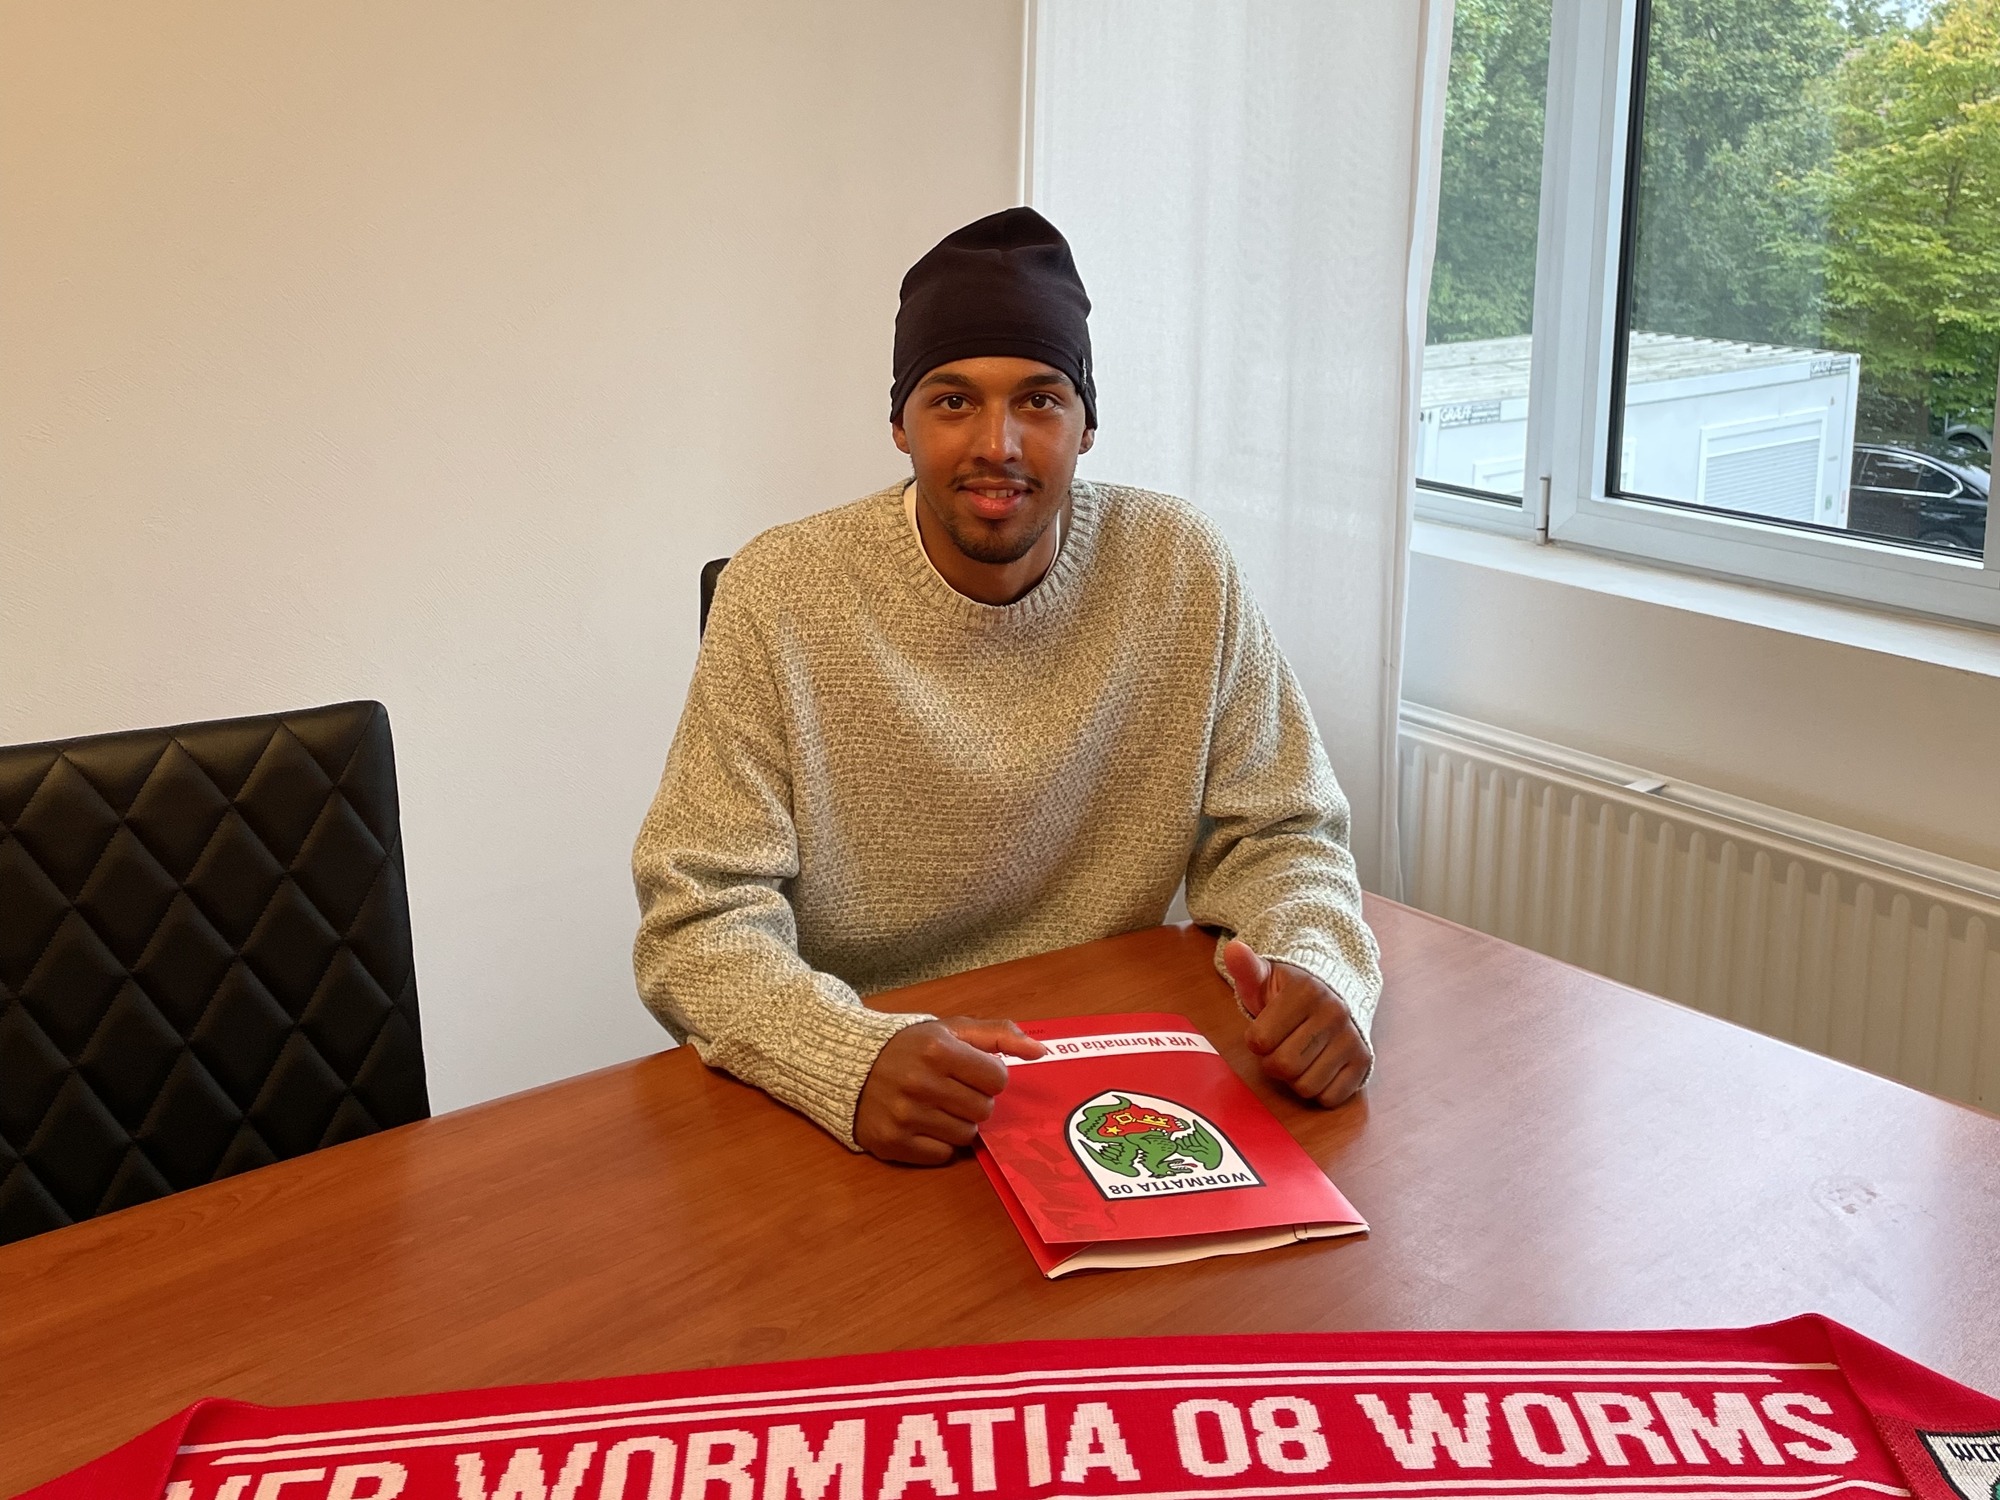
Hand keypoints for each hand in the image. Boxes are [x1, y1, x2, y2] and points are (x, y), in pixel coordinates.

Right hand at [855, 1017, 1046, 1164]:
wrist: (847, 1064)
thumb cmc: (908, 1046)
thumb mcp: (950, 1029)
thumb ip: (998, 1033)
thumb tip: (1040, 1052)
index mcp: (938, 1050)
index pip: (998, 1079)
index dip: (990, 1076)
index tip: (970, 1072)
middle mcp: (920, 1083)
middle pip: (984, 1110)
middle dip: (974, 1100)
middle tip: (952, 1089)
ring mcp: (905, 1116)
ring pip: (966, 1135)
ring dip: (957, 1122)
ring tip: (936, 1105)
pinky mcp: (892, 1141)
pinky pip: (941, 1155)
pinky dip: (937, 1143)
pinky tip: (922, 1123)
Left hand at [1221, 939, 1371, 1106]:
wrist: (1333, 993)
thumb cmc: (1288, 992)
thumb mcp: (1264, 977)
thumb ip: (1246, 968)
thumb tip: (1234, 949)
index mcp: (1305, 991)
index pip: (1259, 1041)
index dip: (1255, 1041)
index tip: (1264, 1029)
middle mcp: (1334, 1013)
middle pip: (1283, 1067)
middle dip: (1272, 1062)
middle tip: (1280, 1046)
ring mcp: (1351, 1038)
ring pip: (1306, 1086)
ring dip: (1294, 1079)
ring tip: (1298, 1056)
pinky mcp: (1363, 1060)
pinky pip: (1330, 1097)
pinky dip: (1318, 1090)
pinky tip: (1316, 1068)